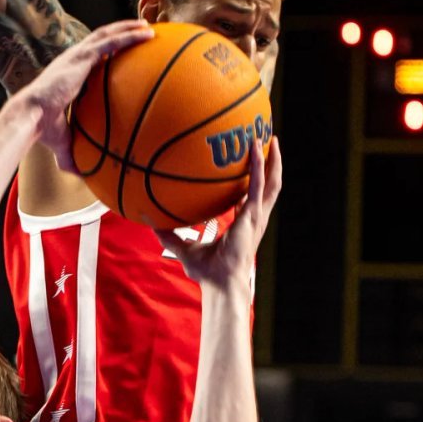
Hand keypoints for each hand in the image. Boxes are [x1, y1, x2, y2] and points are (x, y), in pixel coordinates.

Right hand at [10, 19, 154, 172]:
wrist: (31, 117)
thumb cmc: (44, 130)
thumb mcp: (64, 144)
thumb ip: (74, 156)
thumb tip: (84, 178)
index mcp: (69, 75)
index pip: (90, 58)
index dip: (106, 51)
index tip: (123, 52)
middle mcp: (72, 60)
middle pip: (101, 39)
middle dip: (121, 32)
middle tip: (141, 32)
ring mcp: (77, 55)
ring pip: (108, 34)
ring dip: (129, 28)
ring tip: (149, 27)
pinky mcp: (82, 56)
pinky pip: (111, 41)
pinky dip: (130, 35)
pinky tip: (147, 34)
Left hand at [154, 137, 283, 294]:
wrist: (220, 283)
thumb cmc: (207, 273)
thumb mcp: (185, 249)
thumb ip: (169, 235)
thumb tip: (149, 221)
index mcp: (242, 225)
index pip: (249, 200)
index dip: (249, 185)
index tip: (244, 170)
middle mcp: (254, 219)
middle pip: (268, 186)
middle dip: (271, 165)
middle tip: (267, 144)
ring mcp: (256, 217)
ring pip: (272, 183)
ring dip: (273, 160)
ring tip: (271, 138)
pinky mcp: (252, 215)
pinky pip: (258, 184)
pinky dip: (258, 165)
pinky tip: (254, 147)